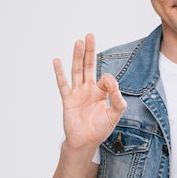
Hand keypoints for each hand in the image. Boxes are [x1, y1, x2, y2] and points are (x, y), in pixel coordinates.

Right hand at [53, 34, 126, 150]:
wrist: (85, 142)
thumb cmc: (99, 129)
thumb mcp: (114, 115)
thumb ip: (118, 101)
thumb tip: (115, 86)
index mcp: (101, 92)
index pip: (106, 78)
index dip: (109, 82)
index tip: (111, 89)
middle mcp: (88, 89)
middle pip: (88, 65)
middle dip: (90, 51)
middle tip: (90, 35)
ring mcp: (77, 93)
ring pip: (77, 70)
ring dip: (77, 56)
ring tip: (78, 42)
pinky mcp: (68, 100)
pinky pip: (63, 84)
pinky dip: (60, 73)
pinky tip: (57, 61)